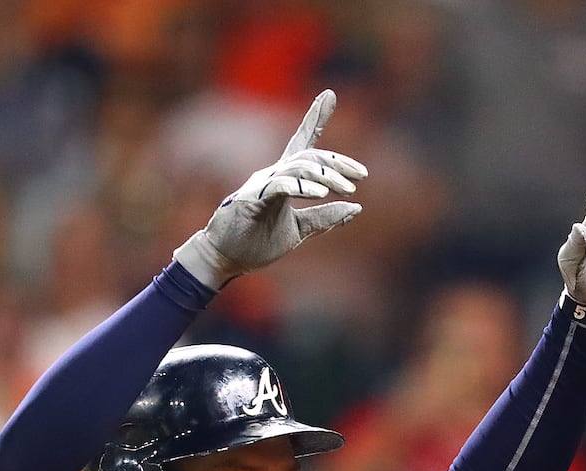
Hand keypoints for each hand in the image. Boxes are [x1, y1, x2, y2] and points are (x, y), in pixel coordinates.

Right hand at [173, 89, 367, 288]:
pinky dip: (302, 187)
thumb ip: (324, 218)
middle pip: (308, 156)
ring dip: (325, 177)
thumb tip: (357, 207)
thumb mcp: (299, 230)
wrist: (224, 260)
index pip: (301, 142)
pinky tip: (321, 194)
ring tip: (346, 189)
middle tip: (360, 177)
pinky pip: (279, 186)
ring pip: (297, 167)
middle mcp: (272, 175)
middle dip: (336, 163)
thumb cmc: (256, 242)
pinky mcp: (250, 200)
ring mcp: (260, 185)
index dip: (315, 118)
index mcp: (283, 179)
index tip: (329, 94)